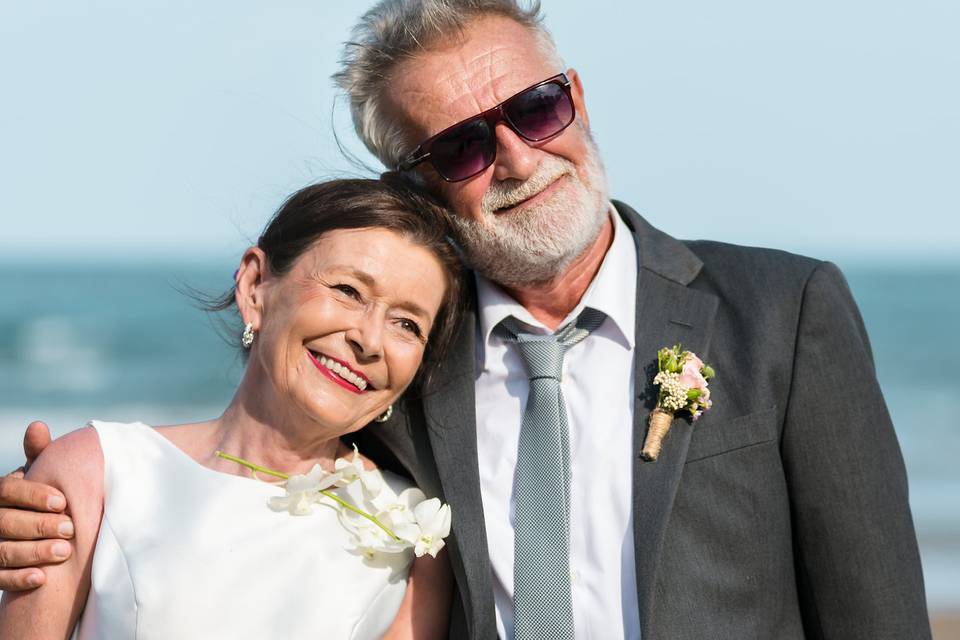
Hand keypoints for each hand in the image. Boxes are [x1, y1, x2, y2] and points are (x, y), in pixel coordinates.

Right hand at [0, 421, 74, 590]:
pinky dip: (18, 578)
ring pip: (2, 550)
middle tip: (70, 529)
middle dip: (39, 526)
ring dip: (33, 552)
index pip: (7, 490)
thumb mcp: (40, 473)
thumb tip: (37, 425)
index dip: (33, 495)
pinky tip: (41, 578)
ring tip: (64, 552)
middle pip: (5, 522)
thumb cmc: (41, 495)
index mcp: (2, 491)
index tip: (62, 501)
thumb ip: (41, 454)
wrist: (37, 530)